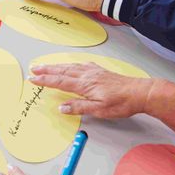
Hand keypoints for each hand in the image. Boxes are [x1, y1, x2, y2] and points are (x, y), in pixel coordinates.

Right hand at [28, 62, 153, 116]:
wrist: (140, 92)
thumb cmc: (122, 102)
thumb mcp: (99, 110)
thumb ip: (79, 107)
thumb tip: (62, 107)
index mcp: (84, 85)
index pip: (59, 82)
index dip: (45, 80)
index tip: (33, 79)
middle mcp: (87, 75)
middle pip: (62, 71)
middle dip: (46, 70)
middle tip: (34, 69)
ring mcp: (94, 72)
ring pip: (70, 67)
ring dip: (56, 66)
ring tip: (45, 65)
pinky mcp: (100, 71)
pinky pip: (81, 65)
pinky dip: (71, 64)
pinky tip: (71, 64)